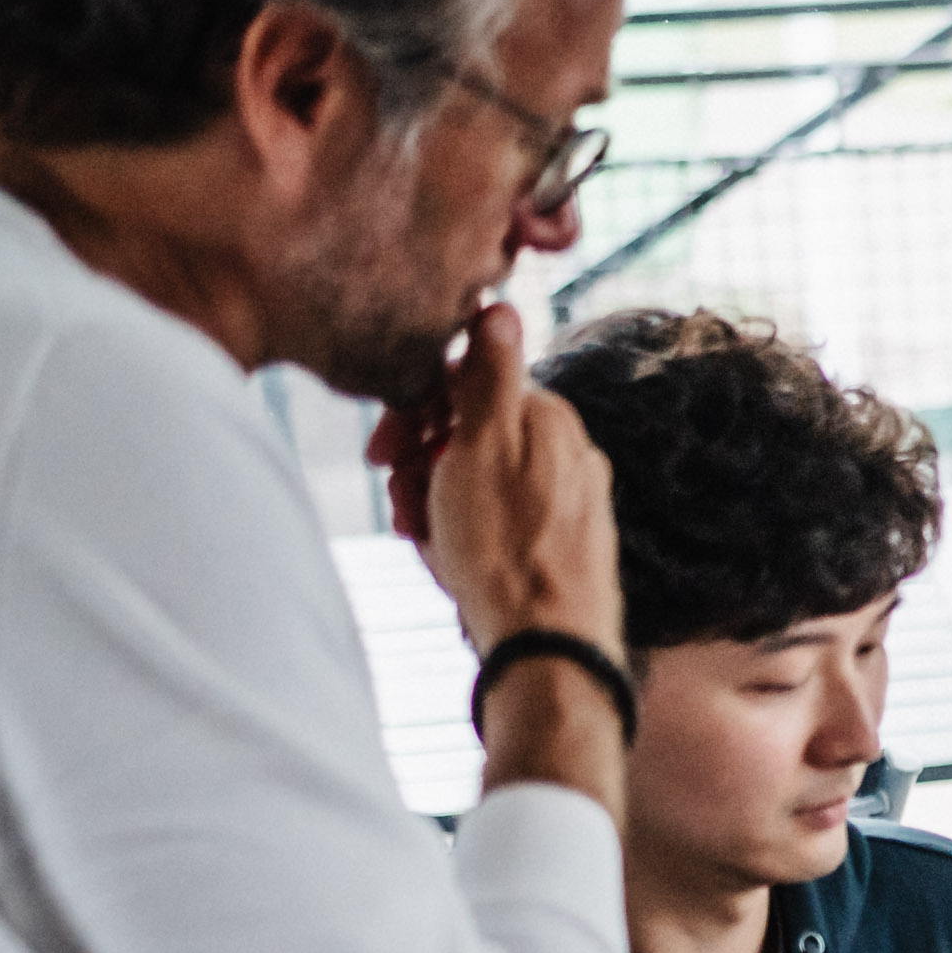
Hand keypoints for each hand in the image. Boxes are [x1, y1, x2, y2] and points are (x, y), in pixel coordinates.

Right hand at [394, 304, 622, 661]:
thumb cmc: (506, 546)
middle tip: (401, 506)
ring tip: (424, 541)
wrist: (549, 644)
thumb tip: (499, 307)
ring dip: (436, 504)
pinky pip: (498, 524)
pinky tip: (451, 562)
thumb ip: (490, 376)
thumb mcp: (483, 446)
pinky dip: (465, 534)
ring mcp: (570, 502)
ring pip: (478, 483)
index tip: (381, 453)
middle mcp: (570, 454)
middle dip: (422, 467)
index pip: (466, 387)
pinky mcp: (562, 544)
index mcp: (549, 419)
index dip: (413, 415)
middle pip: (470, 438)